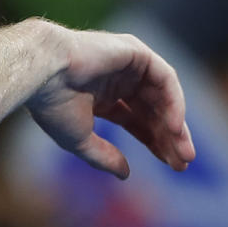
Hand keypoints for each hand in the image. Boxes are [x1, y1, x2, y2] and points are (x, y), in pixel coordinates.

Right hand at [25, 23, 195, 178]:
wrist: (44, 73)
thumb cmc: (53, 104)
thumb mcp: (80, 139)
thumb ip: (104, 156)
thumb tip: (125, 175)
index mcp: (100, 97)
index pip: (136, 120)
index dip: (154, 141)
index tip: (173, 165)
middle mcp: (117, 79)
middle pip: (153, 110)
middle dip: (169, 137)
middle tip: (183, 162)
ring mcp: (127, 64)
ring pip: (162, 96)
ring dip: (175, 124)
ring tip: (183, 152)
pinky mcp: (135, 52)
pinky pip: (165, 78)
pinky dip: (174, 102)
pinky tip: (174, 128)